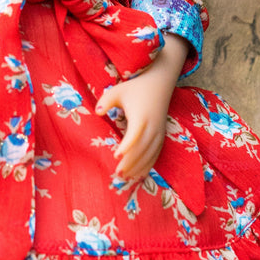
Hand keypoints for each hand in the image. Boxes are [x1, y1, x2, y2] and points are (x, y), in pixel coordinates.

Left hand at [95, 34, 188, 184]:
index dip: (126, 147)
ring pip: (150, 154)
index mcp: (141, 117)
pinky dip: (148, 164)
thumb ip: (106, 100)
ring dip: (138, 167)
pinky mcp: (161, 135)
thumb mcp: (118, 90)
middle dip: (130, 163)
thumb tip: (97, 111)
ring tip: (125, 177)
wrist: (160, 82)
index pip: (135, 135)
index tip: (116, 156)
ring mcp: (159, 132)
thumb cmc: (135, 87)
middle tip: (117, 174)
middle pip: (142, 149)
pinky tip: (138, 174)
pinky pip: (156, 154)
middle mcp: (153, 127)